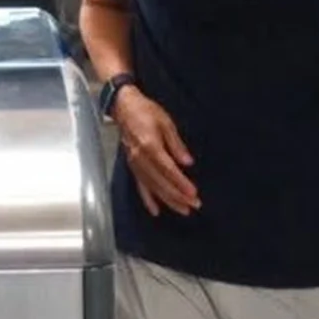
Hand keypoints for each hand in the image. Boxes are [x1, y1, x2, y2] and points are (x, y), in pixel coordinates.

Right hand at [114, 89, 199, 216]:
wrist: (124, 107)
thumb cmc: (146, 111)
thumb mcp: (166, 123)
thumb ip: (176, 145)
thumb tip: (187, 162)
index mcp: (150, 145)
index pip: (168, 170)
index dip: (181, 183)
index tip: (193, 193)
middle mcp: (141, 158)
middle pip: (161, 182)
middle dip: (178, 196)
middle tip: (194, 205)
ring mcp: (135, 164)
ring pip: (152, 187)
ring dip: (168, 200)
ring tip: (183, 210)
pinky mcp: (132, 166)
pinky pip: (140, 186)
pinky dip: (147, 200)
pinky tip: (155, 210)